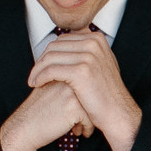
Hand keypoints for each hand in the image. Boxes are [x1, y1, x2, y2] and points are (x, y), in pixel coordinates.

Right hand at [0, 80, 90, 150]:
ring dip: (90, 120)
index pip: (84, 86)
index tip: (84, 110)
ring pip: (93, 107)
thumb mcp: (47, 90)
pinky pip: (90, 119)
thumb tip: (83, 89)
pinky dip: (87, 128)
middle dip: (90, 109)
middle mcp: (68, 81)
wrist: (24, 128)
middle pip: (90, 95)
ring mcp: (72, 94)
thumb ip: (63, 84)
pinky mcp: (74, 108)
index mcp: (61, 75)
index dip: (85, 99)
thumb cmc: (35, 112)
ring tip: (83, 127)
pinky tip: (79, 132)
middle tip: (86, 120)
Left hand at [29, 31, 142, 150]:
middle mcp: (93, 44)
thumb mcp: (101, 63)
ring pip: (50, 57)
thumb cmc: (107, 93)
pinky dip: (40, 77)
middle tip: (35, 73)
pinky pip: (51, 70)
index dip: (49, 52)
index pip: (62, 39)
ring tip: (33, 81)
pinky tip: (37, 84)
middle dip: (41, 60)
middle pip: (54, 46)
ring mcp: (88, 56)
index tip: (43, 65)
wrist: (117, 111)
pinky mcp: (81, 71)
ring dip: (37, 69)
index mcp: (96, 39)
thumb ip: (87, 51)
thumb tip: (69, 45)